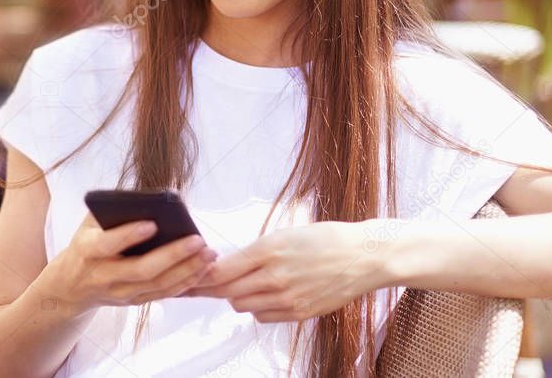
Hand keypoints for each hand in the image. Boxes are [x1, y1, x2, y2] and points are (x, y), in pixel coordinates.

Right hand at [42, 212, 218, 316]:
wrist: (71, 286)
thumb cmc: (87, 243)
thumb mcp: (89, 223)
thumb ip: (112, 211)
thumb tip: (150, 198)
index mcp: (88, 251)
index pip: (108, 245)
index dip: (129, 235)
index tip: (152, 223)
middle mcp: (104, 276)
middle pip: (141, 270)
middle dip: (172, 255)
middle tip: (198, 240)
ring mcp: (120, 293)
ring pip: (157, 285)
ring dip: (186, 271)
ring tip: (208, 253)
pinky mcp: (134, 301)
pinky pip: (163, 294)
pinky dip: (185, 283)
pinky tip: (202, 269)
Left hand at [180, 220, 389, 322]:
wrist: (364, 257)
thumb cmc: (324, 239)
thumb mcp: (284, 235)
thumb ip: (254, 253)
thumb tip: (224, 265)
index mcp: (269, 250)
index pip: (221, 270)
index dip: (200, 275)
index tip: (187, 275)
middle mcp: (275, 277)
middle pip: (226, 292)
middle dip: (213, 288)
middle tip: (200, 284)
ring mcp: (287, 299)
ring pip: (242, 306)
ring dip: (236, 296)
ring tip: (243, 284)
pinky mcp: (299, 314)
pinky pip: (263, 317)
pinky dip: (257, 308)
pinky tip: (265, 294)